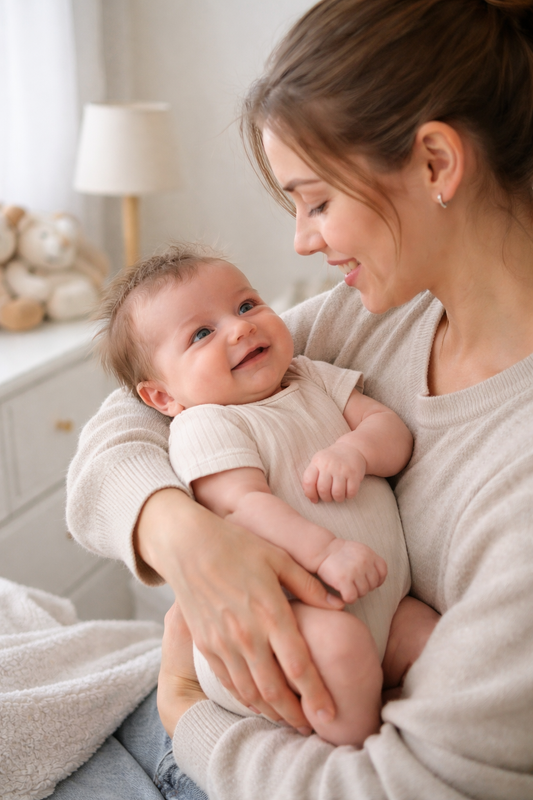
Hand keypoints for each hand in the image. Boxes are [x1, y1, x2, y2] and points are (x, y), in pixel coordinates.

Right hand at [136, 489, 341, 730]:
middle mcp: (247, 634)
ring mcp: (223, 644)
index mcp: (271, 612)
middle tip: (314, 728)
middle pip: (275, 690)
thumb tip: (339, 606)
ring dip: (272, 714)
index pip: (299, 666)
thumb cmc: (237, 546)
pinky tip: (259, 705)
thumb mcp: (278, 557)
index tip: (331, 716)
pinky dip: (246, 700)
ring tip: (289, 722)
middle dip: (296, 716)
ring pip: (250, 693)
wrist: (187, 545)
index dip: (316, 695)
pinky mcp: (206, 646)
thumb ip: (309, 585)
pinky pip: (229, 683)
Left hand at [302, 442, 366, 502]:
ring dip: (337, 499)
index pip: (308, 482)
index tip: (314, 499)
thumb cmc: (331, 460)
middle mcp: (329, 465)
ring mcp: (342, 469)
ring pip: (337, 493)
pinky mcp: (354, 474)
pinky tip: (347, 491)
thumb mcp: (318, 462)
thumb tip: (312, 498)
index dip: (310, 494)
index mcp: (317, 462)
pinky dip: (349, 496)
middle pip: (323, 490)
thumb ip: (311, 478)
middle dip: (325, 498)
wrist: (350, 449)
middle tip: (328, 496)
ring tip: (338, 495)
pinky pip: (351, 492)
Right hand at [316, 539, 386, 603]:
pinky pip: (352, 597)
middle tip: (353, 583)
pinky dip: (348, 598)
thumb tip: (378, 579)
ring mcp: (355, 571)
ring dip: (355, 593)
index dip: (376, 579)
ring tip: (347, 586)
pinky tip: (342, 593)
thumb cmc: (340, 554)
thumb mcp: (359, 550)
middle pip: (373, 585)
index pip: (383, 573)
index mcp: (369, 554)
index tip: (366, 580)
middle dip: (364, 586)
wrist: (322, 550)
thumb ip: (370, 561)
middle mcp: (364, 562)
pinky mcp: (343, 580)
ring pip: (363, 592)